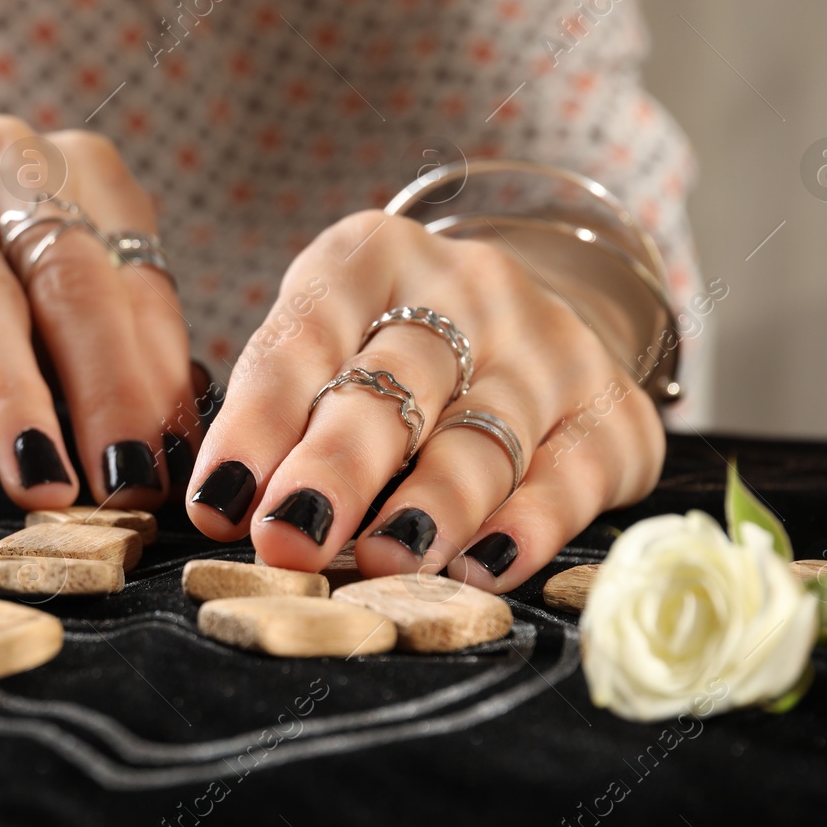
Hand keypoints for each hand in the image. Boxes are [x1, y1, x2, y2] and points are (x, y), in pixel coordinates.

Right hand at [0, 116, 192, 509]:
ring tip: (39, 481)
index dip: (158, 380)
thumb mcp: (35, 326)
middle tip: (123, 486)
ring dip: (12, 397)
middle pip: (69, 279)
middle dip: (104, 392)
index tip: (172, 471)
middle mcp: (2, 154)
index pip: (133, 282)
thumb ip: (104, 366)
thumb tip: (183, 449)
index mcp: (76, 173)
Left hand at [186, 211, 664, 591]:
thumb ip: (280, 412)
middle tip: (289, 539)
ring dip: (430, 505)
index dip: (257, 423)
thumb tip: (226, 510)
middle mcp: (469, 289)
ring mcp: (548, 348)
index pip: (305, 337)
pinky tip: (483, 569)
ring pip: (482, 434)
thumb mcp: (328, 340)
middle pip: (396, 384)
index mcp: (373, 257)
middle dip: (337, 468)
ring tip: (382, 561)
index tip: (217, 503)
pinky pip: (569, 476)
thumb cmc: (395, 348)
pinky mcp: (609, 412)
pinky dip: (527, 526)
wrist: (537, 318)